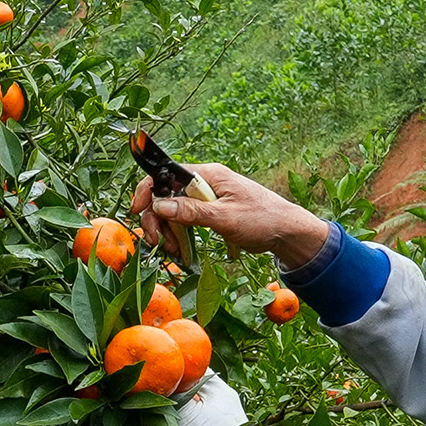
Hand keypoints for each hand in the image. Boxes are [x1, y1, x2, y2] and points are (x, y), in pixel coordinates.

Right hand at [127, 163, 329, 266]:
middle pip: (166, 194)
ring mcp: (208, 197)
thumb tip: (159, 205)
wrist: (288, 232)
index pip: (167, 174)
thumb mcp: (225, 218)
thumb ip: (192, 211)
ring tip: (174, 251)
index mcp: (208, 174)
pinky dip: (180, 234)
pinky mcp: (211, 211)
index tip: (137, 212)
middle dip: (157, 218)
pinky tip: (181, 250)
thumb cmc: (262, 220)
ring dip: (168, 230)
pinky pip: (186, 219)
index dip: (148, 190)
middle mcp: (205, 182)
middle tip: (157, 242)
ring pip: (174, 209)